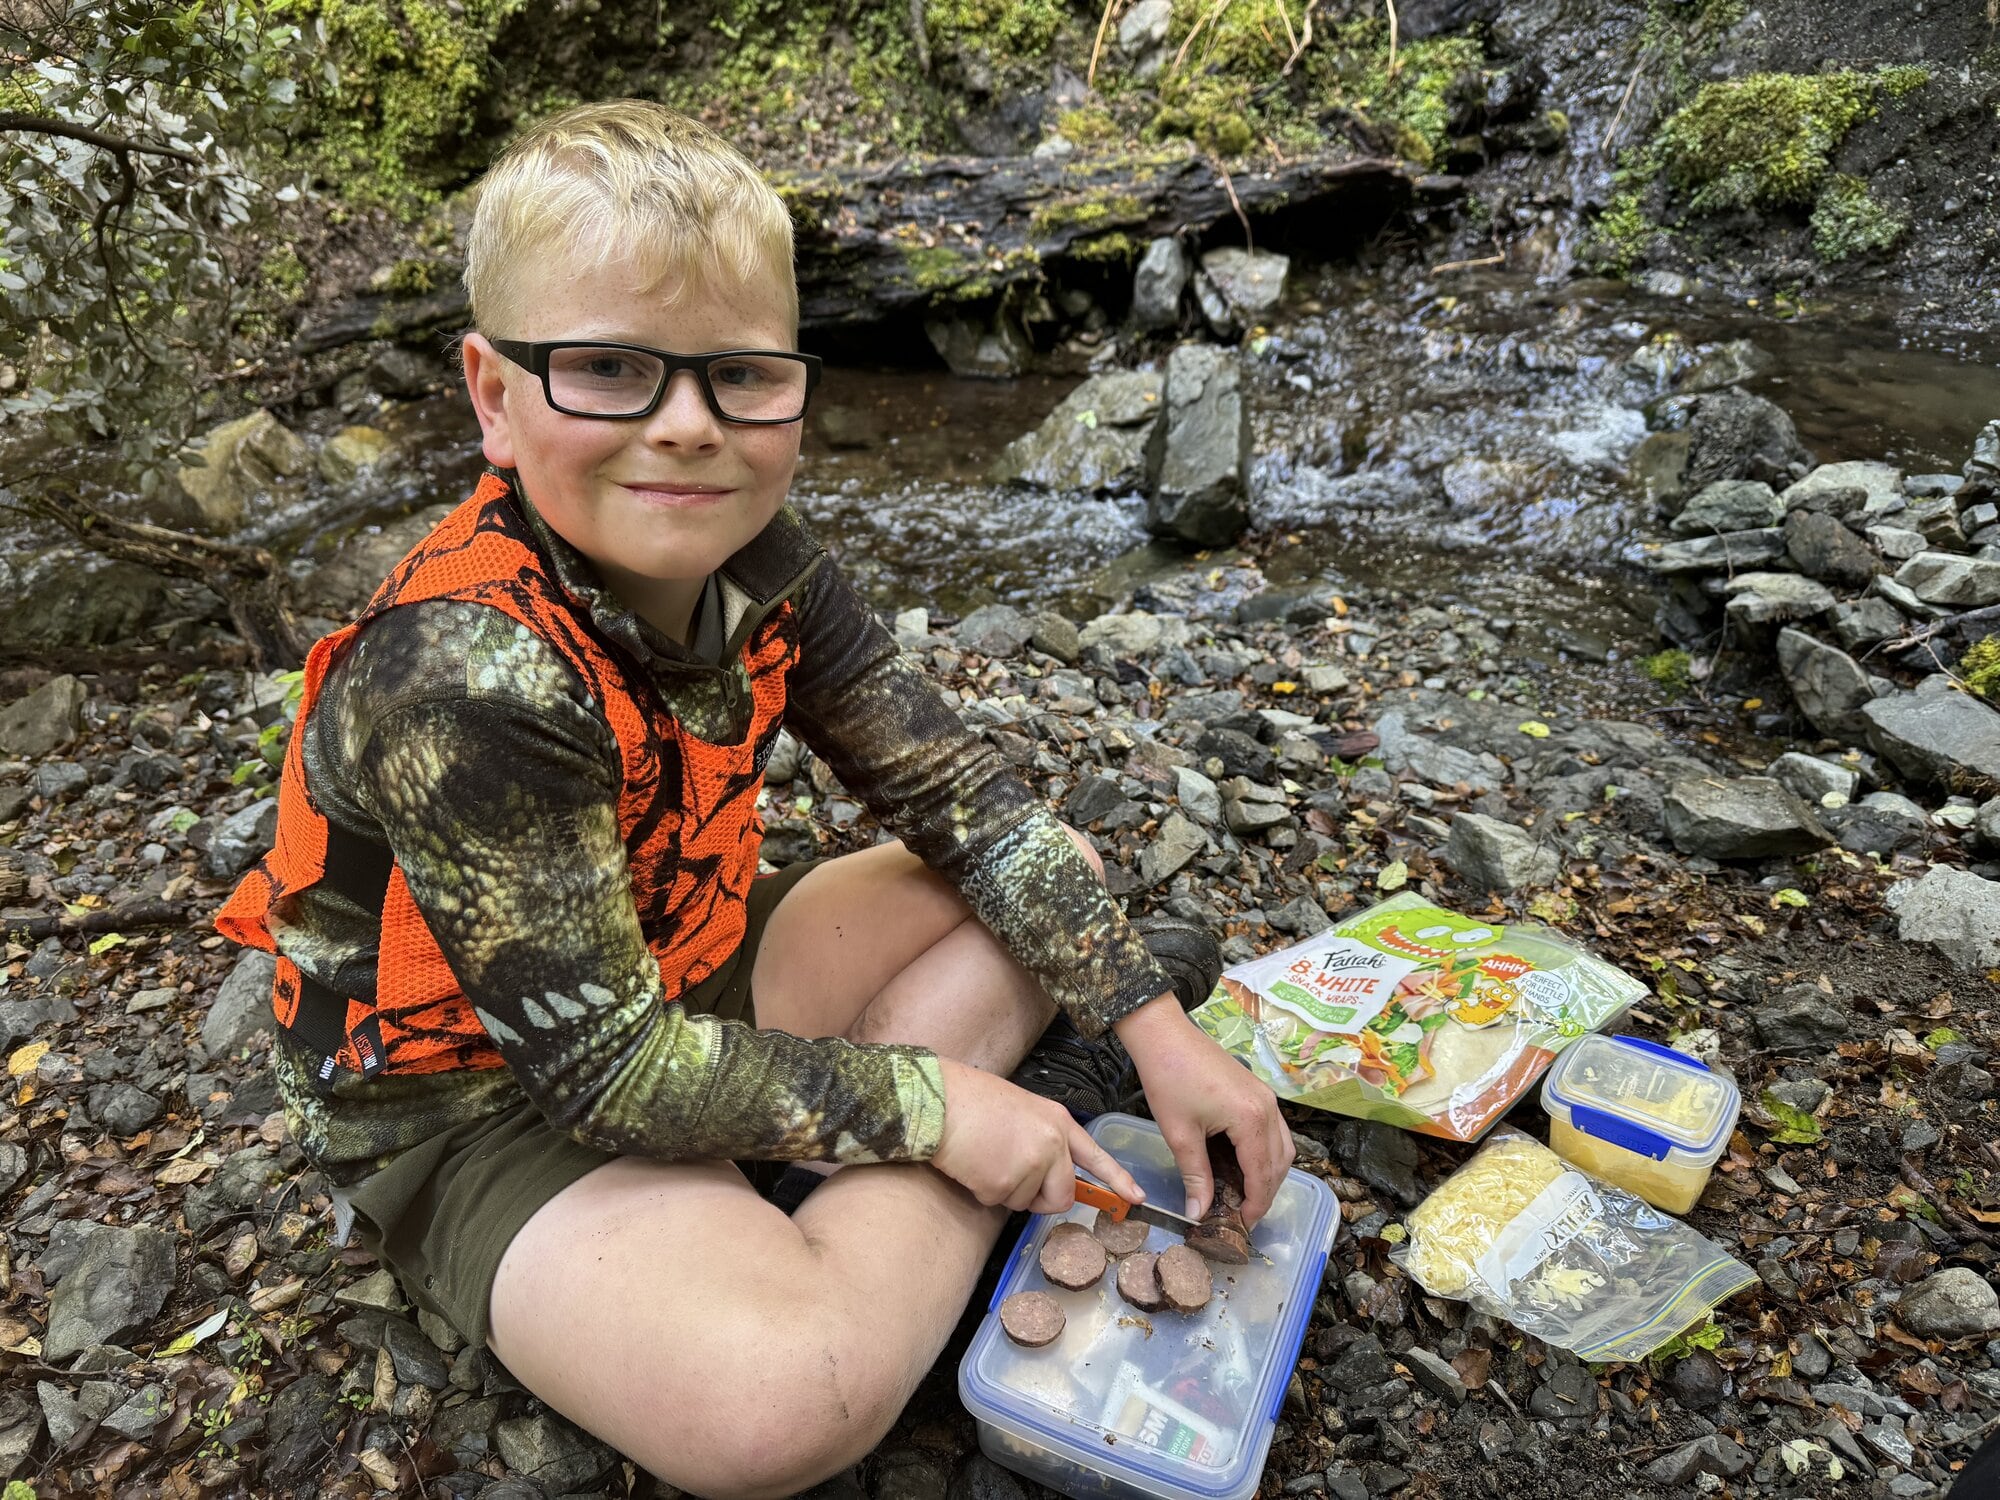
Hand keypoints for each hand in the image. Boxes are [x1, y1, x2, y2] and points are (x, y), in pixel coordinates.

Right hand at [931, 1058, 1146, 1214]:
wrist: (939, 1099)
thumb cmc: (972, 1101)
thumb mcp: (1022, 1111)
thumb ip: (1043, 1139)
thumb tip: (1046, 1173)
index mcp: (1058, 1122)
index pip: (1095, 1156)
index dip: (1117, 1180)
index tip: (1136, 1199)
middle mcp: (1052, 1143)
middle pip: (1063, 1196)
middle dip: (1042, 1201)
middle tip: (1016, 1184)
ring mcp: (1031, 1164)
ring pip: (1025, 1202)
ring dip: (1004, 1190)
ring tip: (986, 1157)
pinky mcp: (1005, 1183)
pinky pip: (998, 1202)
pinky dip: (983, 1190)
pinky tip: (973, 1163)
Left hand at [1115, 993, 1293, 1225]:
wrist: (1164, 1035)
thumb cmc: (1169, 1080)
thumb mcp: (1180, 1135)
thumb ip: (1195, 1176)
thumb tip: (1198, 1213)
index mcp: (1251, 1120)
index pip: (1263, 1175)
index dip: (1255, 1205)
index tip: (1242, 1226)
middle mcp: (1268, 1108)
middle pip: (1281, 1163)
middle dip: (1265, 1192)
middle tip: (1243, 1214)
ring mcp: (1266, 1097)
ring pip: (1282, 1147)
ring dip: (1268, 1173)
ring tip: (1243, 1193)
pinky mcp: (1258, 1091)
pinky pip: (1273, 1130)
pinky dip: (1264, 1152)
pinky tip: (1242, 1163)